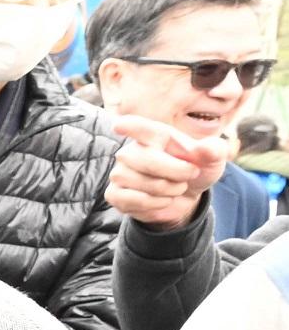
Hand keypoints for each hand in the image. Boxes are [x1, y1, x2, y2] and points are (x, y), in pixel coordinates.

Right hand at [107, 113, 232, 229]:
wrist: (185, 197)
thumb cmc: (196, 169)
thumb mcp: (212, 159)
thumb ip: (214, 150)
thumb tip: (206, 148)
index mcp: (155, 136)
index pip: (139, 128)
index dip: (129, 126)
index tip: (119, 125)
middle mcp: (131, 152)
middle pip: (146, 160)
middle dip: (175, 172)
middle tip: (191, 174)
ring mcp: (120, 173)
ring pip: (141, 182)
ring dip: (167, 190)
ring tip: (175, 188)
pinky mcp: (115, 194)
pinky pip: (133, 200)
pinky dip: (154, 204)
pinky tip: (161, 201)